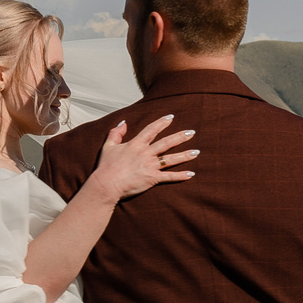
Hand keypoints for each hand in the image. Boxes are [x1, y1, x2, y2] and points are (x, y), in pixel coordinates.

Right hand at [83, 114, 197, 201]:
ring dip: (185, 155)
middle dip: (180, 137)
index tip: (171, 117)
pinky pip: (169, 176)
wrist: (106, 184)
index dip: (162, 123)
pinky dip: (181, 176)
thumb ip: (116, 133)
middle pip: (166, 142)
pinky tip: (191, 174)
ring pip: (171, 159)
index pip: (151, 130)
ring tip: (196, 152)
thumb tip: (123, 122)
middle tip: (192, 132)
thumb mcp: (108, 147)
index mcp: (136, 144)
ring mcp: (150, 166)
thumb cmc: (105, 167)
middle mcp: (145, 153)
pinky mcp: (152, 178)